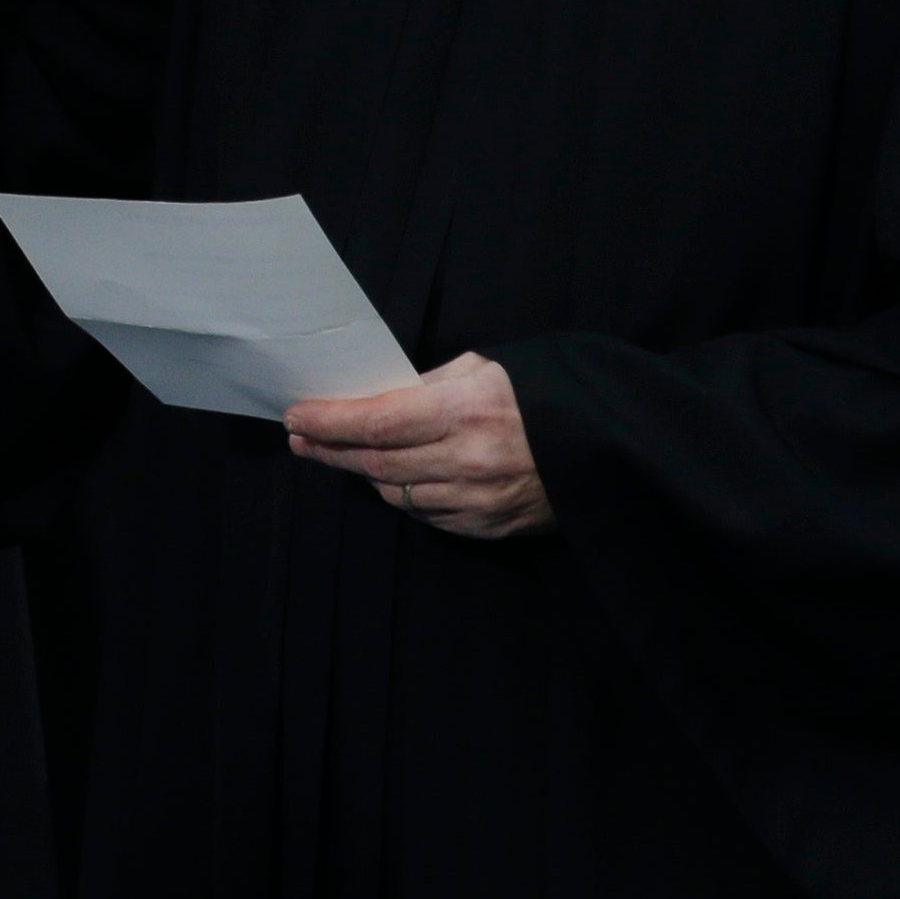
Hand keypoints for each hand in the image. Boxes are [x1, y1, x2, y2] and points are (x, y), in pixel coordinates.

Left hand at [285, 353, 547, 537]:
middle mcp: (468, 461)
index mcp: (465, 411)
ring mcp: (478, 500)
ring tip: (339, 454)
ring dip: (362, 473)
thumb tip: (375, 397)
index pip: (376, 422)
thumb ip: (426, 385)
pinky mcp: (489, 527)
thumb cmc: (536, 397)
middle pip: (375, 462)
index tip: (295, 416)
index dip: (329, 422)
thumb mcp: (481, 371)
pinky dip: (403, 494)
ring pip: (396, 492)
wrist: (603, 446)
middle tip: (300, 438)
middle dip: (329, 449)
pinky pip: (427, 515)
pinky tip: (392, 477)